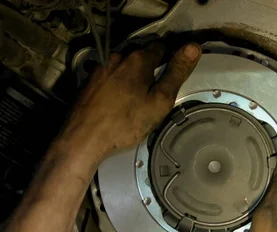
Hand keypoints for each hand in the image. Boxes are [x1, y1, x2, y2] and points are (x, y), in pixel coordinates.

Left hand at [60, 42, 201, 162]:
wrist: (83, 140)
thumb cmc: (121, 124)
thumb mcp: (160, 101)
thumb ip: (176, 73)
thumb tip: (192, 49)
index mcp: (137, 60)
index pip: (162, 46)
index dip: (173, 55)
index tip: (177, 67)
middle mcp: (117, 59)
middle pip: (142, 55)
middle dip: (153, 67)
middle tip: (161, 88)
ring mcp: (101, 69)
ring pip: (126, 66)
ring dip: (135, 76)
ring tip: (142, 98)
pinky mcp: (90, 82)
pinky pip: (112, 77)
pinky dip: (121, 85)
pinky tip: (124, 103)